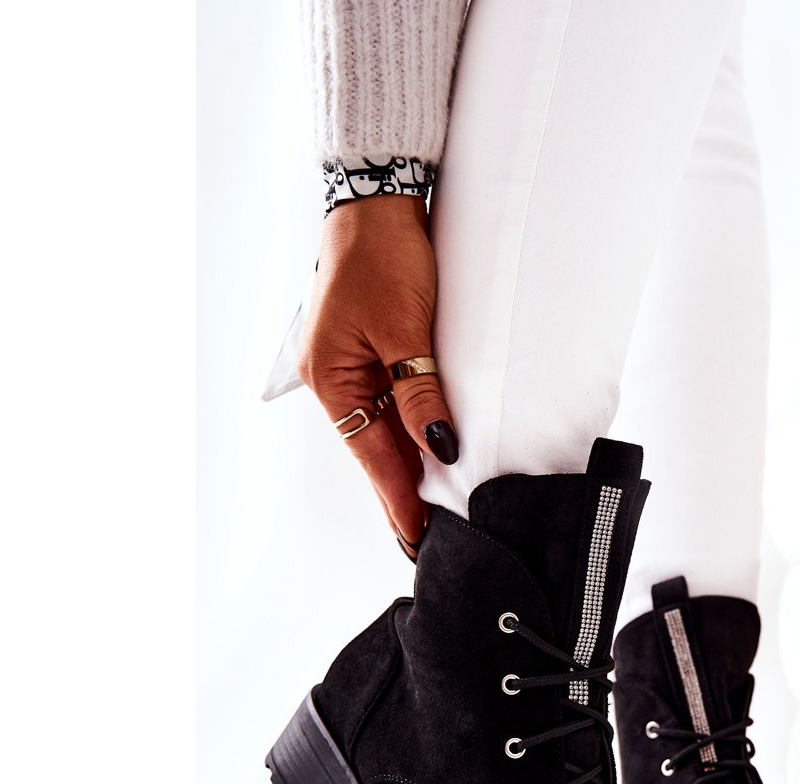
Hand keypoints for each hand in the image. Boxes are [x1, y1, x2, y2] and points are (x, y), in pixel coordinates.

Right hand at [297, 194, 457, 555]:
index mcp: (331, 376)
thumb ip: (421, 393)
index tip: (414, 535)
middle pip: (373, 448)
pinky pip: (388, 404)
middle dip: (399, 492)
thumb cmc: (384, 257)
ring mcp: (351, 365)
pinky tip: (426, 454)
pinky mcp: (370, 351)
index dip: (397, 497)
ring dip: (405, 466)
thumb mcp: (407, 331)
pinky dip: (407, 431)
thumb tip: (441, 447)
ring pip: (382, 429)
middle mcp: (334, 378)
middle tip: (422, 538)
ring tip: (428, 510)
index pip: (371, 453)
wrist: (378, 202)